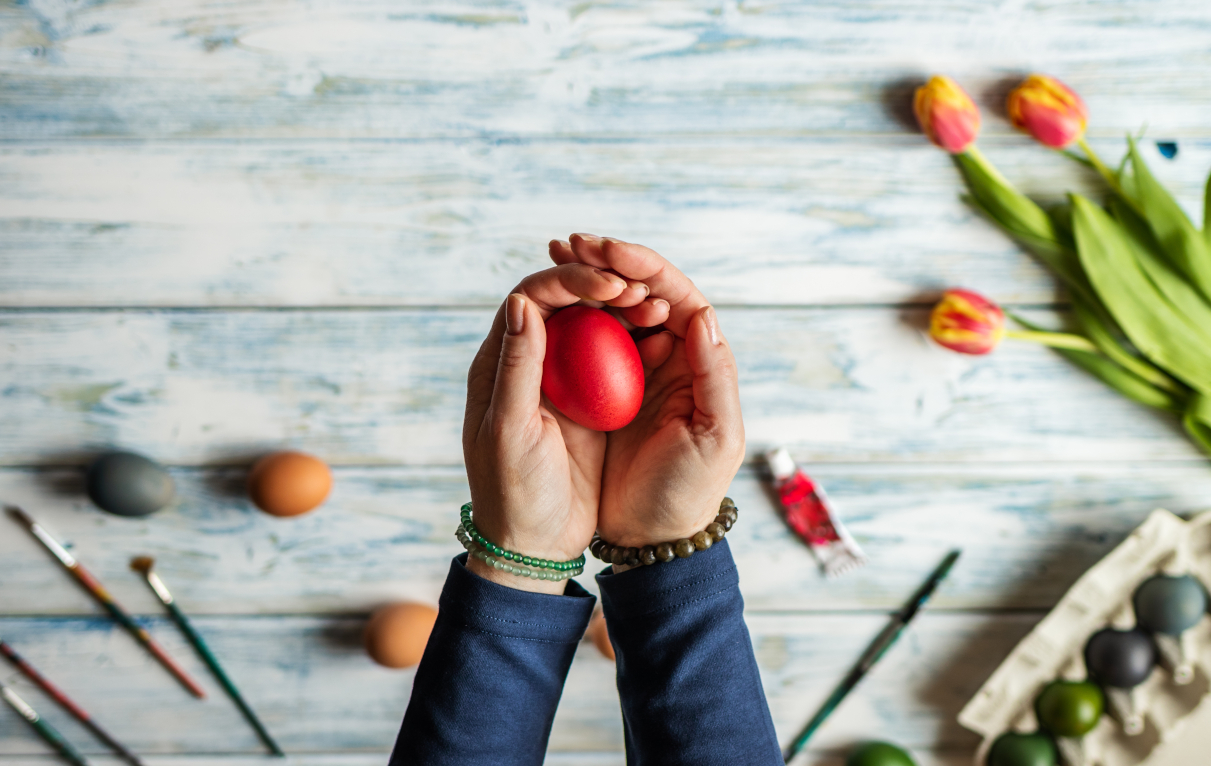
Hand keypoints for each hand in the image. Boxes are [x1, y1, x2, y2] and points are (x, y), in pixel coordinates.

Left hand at [462, 264, 649, 592]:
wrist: (533, 544)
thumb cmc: (513, 491)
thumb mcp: (510, 429)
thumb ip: (517, 365)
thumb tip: (522, 302)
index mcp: (500, 362)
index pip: (533, 298)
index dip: (570, 280)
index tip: (608, 282)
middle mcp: (530, 362)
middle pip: (565, 301)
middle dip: (602, 284)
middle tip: (640, 287)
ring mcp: (563, 380)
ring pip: (594, 324)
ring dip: (624, 308)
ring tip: (657, 304)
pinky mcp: (590, 401)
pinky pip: (615, 357)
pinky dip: (637, 341)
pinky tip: (664, 336)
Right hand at [549, 235, 745, 550]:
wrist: (651, 537)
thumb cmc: (690, 491)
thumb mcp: (716, 437)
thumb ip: (716, 374)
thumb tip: (702, 314)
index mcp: (699, 358)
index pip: (675, 295)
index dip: (642, 267)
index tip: (608, 252)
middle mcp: (668, 355)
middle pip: (639, 291)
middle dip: (607, 262)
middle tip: (570, 242)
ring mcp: (633, 370)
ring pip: (610, 309)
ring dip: (585, 279)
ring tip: (554, 254)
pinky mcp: (602, 388)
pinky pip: (585, 340)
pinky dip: (567, 314)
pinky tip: (541, 300)